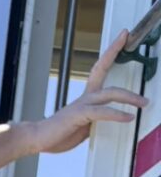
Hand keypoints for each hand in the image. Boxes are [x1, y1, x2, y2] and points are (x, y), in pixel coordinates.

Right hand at [29, 30, 148, 154]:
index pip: (99, 69)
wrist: (35, 139)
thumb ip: (95, 122)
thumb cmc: (55, 135)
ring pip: (110, 93)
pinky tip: (128, 117)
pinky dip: (117, 114)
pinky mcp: (80, 115)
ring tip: (142, 102)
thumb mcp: (81, 128)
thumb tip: (106, 124)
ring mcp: (82, 105)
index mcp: (85, 99)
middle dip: (118, 57)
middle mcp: (85, 97)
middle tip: (129, 47)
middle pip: (105, 72)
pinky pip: (102, 112)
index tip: (121, 38)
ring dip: (129, 97)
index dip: (110, 52)